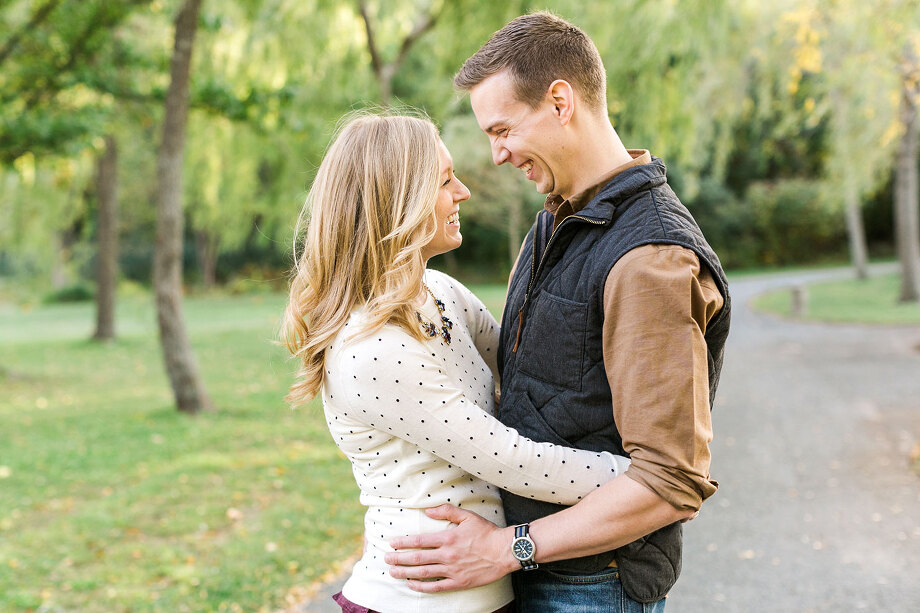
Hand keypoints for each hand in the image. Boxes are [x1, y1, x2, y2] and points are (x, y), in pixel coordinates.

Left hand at [385, 504, 517, 592]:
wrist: (504, 551)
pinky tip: (411, 585)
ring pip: (423, 572)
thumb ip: (446, 511)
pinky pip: (436, 586)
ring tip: (393, 572)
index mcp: (448, 538)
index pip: (419, 541)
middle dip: (399, 559)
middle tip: (386, 559)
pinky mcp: (459, 582)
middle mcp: (447, 555)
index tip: (391, 543)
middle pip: (417, 558)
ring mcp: (452, 570)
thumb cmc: (487, 532)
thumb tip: (427, 510)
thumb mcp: (467, 516)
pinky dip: (422, 586)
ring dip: (406, 573)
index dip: (403, 542)